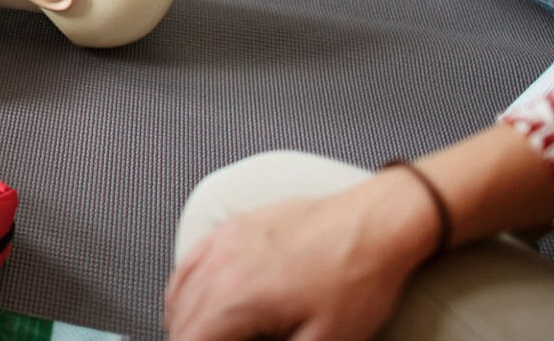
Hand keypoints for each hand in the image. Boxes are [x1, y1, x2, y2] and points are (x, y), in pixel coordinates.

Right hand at [165, 173, 435, 340]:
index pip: (189, 340)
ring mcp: (221, 243)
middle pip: (180, 322)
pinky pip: (188, 264)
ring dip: (186, 322)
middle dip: (192, 339)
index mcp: (235, 300)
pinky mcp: (231, 228)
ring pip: (178, 295)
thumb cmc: (356, 279)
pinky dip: (185, 290)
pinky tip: (199, 303)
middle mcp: (219, 268)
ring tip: (210, 335)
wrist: (375, 223)